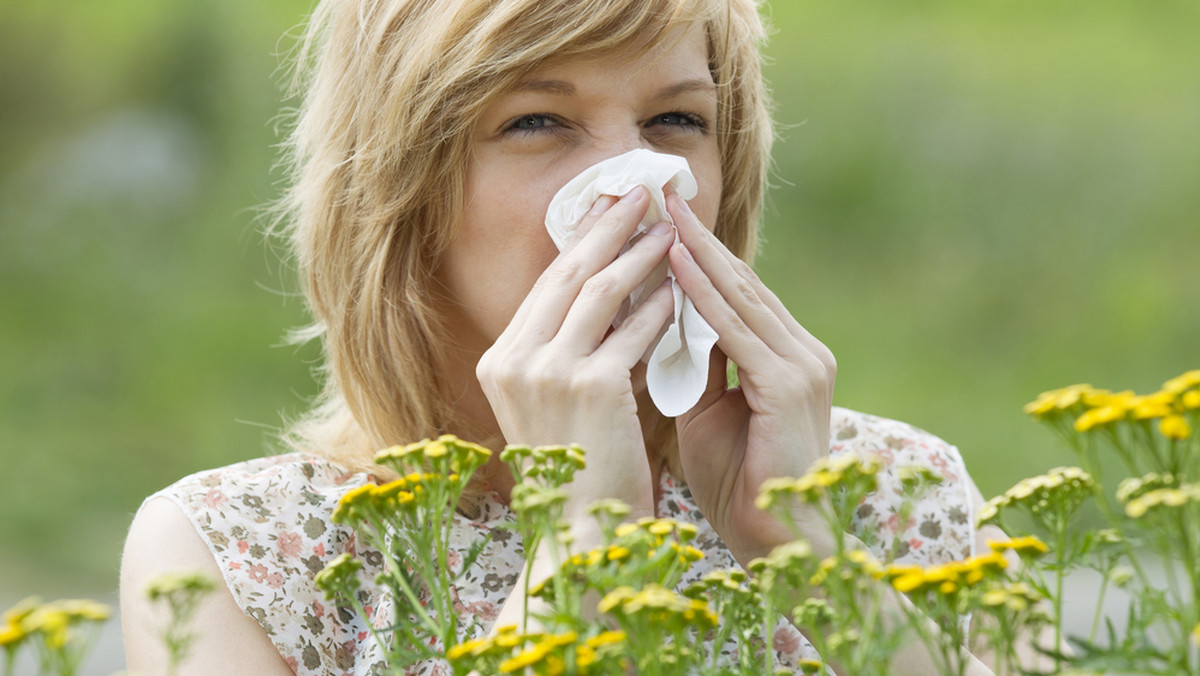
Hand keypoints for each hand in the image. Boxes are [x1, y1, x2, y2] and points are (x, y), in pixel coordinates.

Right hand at [476, 187, 675, 522]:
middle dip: (608, 226)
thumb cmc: (576, 474)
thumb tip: (612, 297)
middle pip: (568, 273)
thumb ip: (569, 353)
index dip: (581, 241)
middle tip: (640, 191)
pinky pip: (632, 331)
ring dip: (639, 254)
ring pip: (600, 291)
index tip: (608, 208)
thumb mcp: (557, 405)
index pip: (546, 285)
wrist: (578, 535)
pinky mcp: (588, 386)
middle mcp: (513, 360)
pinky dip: (658, 306)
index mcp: (500, 362)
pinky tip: (680, 289)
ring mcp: (547, 372)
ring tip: (670, 228)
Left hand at [666, 193, 836, 564]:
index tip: (660, 219)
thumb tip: (662, 325)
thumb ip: (695, 366)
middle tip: (658, 193)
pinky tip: (676, 265)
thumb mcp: (708, 412)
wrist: (776, 542)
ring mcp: (801, 364)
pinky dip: (704, 296)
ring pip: (740, 296)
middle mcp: (802, 351)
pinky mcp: (789, 385)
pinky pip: (736, 330)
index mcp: (786, 357)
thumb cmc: (738, 483)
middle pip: (741, 282)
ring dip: (697, 252)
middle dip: (696, 238)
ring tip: (662, 212)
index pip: (737, 294)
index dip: (698, 255)